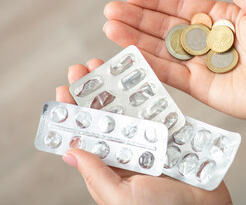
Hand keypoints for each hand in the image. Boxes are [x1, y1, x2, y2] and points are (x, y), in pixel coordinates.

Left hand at [56, 59, 231, 204]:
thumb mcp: (121, 197)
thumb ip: (96, 176)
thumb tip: (69, 152)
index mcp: (109, 168)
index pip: (85, 137)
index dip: (72, 114)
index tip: (62, 91)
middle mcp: (126, 152)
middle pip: (103, 117)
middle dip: (90, 93)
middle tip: (81, 69)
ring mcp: (148, 141)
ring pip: (127, 109)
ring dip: (114, 87)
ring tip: (104, 66)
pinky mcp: (169, 134)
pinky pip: (155, 110)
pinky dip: (146, 93)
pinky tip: (137, 77)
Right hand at [102, 0, 245, 124]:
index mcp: (217, 19)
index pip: (178, 7)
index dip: (154, 1)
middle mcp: (204, 42)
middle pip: (163, 28)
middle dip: (136, 20)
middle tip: (110, 12)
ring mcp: (200, 65)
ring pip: (161, 51)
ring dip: (135, 41)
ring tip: (111, 29)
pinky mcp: (199, 87)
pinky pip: (170, 74)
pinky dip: (150, 65)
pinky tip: (131, 54)